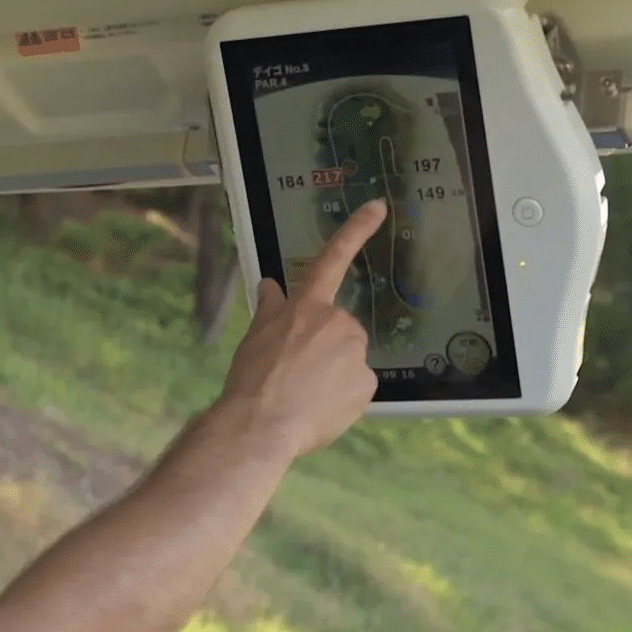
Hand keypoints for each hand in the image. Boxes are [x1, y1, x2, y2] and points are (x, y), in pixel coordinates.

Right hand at [214, 199, 385, 458]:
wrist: (260, 424)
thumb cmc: (252, 379)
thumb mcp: (254, 335)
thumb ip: (270, 308)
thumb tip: (270, 285)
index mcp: (308, 307)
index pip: (333, 259)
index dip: (356, 230)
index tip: (378, 207)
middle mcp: (337, 323)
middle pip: (341, 330)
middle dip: (325, 347)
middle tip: (297, 373)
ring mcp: (355, 353)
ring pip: (350, 360)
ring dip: (334, 373)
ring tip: (304, 395)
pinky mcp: (366, 384)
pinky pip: (356, 387)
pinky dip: (342, 397)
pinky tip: (319, 408)